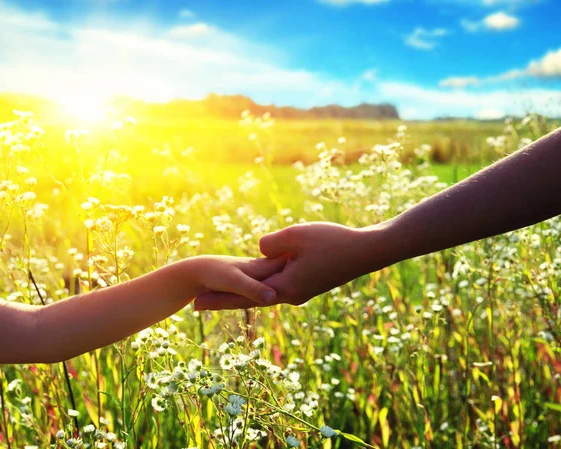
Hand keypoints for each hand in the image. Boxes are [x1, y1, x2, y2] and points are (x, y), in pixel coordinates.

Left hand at [194, 222, 371, 309]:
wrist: (367, 252)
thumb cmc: (333, 242)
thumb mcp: (296, 236)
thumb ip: (270, 244)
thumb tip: (259, 250)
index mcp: (284, 287)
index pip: (243, 295)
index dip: (218, 297)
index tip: (194, 300)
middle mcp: (290, 295)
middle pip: (249, 300)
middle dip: (222, 302)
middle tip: (195, 305)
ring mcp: (300, 291)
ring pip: (263, 295)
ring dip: (240, 296)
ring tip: (218, 297)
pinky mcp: (307, 284)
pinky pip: (277, 287)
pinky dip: (259, 288)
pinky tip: (254, 286)